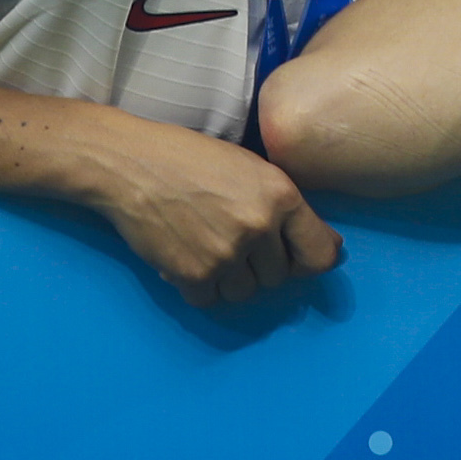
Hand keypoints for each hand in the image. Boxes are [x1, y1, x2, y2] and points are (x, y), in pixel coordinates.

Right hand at [86, 121, 346, 304]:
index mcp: (282, 196)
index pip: (320, 254)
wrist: (134, 165)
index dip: (312, 261)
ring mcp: (226, 254)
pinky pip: (210, 301)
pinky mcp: (192, 275)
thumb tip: (326, 249)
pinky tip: (190, 260)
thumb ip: (286, 207)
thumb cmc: (193, 159)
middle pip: (279, 277)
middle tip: (237, 245)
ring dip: (232, 280)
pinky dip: (201, 288)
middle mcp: (259, 227)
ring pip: (246, 293)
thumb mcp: (254, 170)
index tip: (301, 261)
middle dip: (262, 266)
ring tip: (211, 249)